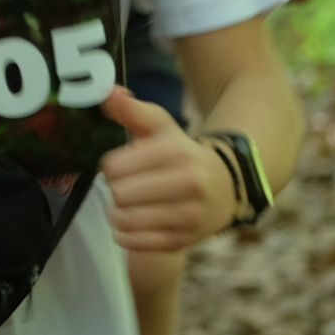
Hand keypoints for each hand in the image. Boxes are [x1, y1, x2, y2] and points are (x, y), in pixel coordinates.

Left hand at [98, 87, 229, 253]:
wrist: (226, 188)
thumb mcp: (162, 128)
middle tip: (124, 187)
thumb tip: (108, 92)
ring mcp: (187, 215)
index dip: (109, 168)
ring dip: (117, 213)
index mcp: (176, 152)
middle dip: (114, 191)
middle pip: (119, 194)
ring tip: (126, 205)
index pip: (114, 167)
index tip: (118, 168)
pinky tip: (132, 222)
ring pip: (125, 220)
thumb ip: (133, 110)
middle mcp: (186, 183)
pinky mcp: (184, 240)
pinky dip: (125, 234)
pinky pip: (136, 242)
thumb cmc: (183, 155)